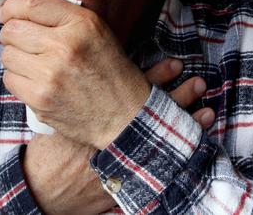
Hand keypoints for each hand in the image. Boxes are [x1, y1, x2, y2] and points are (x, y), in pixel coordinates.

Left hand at [0, 0, 151, 149]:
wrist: (123, 114)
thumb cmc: (108, 70)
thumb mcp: (96, 31)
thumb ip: (62, 16)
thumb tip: (18, 8)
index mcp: (81, 24)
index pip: (32, 4)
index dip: (12, 7)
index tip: (7, 12)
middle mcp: (65, 46)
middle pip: (13, 29)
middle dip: (12, 33)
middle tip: (23, 40)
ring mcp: (50, 74)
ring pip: (8, 55)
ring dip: (16, 58)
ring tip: (35, 63)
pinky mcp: (40, 98)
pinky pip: (10, 79)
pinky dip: (18, 79)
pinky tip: (36, 81)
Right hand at [21, 58, 213, 214]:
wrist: (44, 189)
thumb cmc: (49, 150)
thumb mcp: (58, 116)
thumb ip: (75, 95)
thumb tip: (89, 62)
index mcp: (102, 119)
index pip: (136, 92)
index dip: (157, 77)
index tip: (176, 64)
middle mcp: (118, 140)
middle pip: (156, 115)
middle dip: (180, 98)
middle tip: (199, 82)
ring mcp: (126, 162)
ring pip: (164, 141)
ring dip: (187, 126)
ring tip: (208, 111)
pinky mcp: (130, 181)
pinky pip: (161, 167)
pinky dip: (179, 156)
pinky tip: (198, 147)